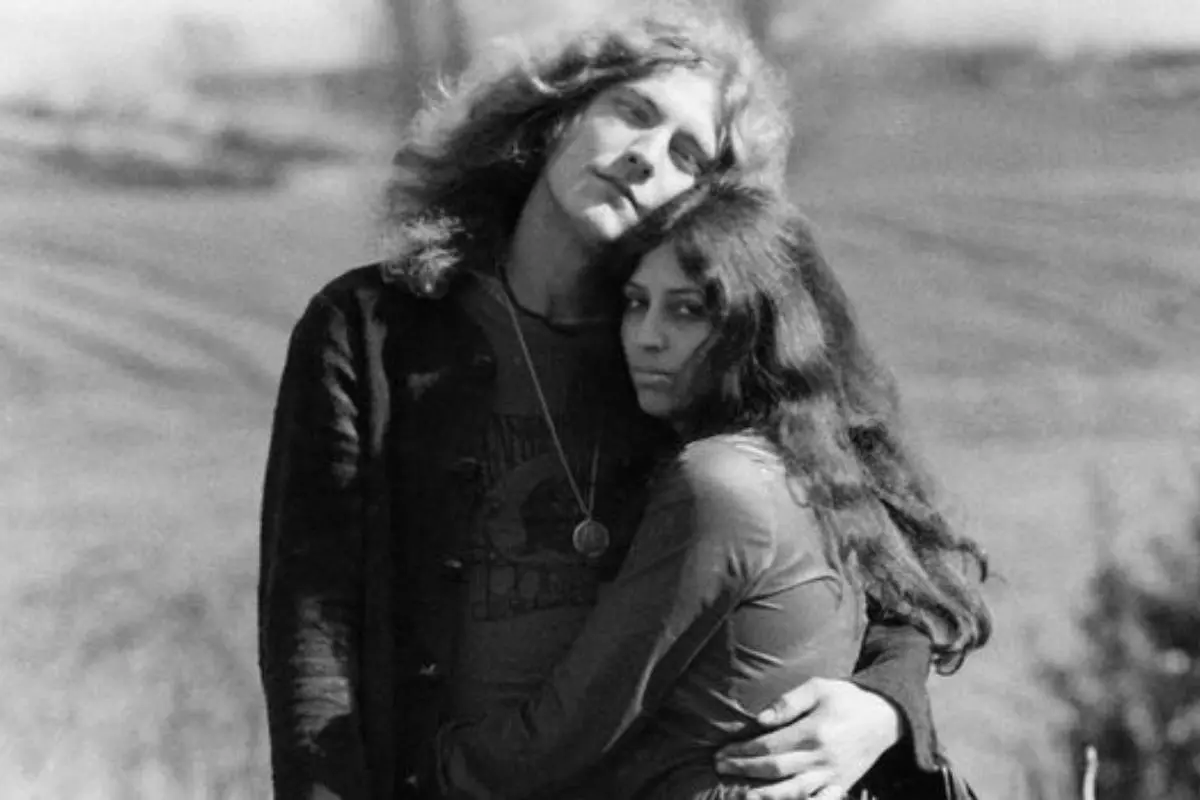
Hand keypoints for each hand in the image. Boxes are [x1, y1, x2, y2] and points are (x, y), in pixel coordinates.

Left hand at [714, 678, 901, 799]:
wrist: (884, 717)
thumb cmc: (846, 698)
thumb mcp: (818, 687)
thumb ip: (788, 702)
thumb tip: (760, 720)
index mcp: (814, 732)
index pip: (769, 746)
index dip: (743, 751)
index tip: (723, 752)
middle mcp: (822, 758)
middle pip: (775, 769)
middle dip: (745, 769)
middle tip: (720, 766)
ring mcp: (832, 776)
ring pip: (793, 791)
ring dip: (764, 794)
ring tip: (741, 794)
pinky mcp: (841, 786)